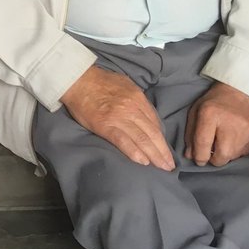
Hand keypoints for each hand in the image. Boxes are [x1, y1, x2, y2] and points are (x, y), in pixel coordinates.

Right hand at [60, 65, 174, 170]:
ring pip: (142, 140)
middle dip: (163, 151)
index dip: (162, 138)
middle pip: (152, 133)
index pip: (154, 122)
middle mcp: (131, 108)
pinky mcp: (105, 126)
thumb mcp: (125, 84)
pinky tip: (143, 162)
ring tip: (161, 167)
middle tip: (170, 165)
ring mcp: (118, 118)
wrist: (78, 80)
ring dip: (154, 155)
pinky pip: (123, 142)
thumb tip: (146, 113)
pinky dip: (134, 153)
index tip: (166, 150)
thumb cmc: (100, 81)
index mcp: (137, 98)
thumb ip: (136, 99)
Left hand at [184, 81, 248, 166]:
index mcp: (210, 114)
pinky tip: (235, 138)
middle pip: (221, 157)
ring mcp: (246, 131)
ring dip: (226, 154)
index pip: (203, 144)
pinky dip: (237, 150)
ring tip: (224, 141)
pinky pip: (244, 153)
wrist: (243, 90)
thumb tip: (190, 156)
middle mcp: (230, 124)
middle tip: (212, 151)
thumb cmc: (216, 101)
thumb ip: (191, 133)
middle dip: (214, 159)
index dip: (199, 157)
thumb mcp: (197, 110)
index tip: (198, 159)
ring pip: (233, 157)